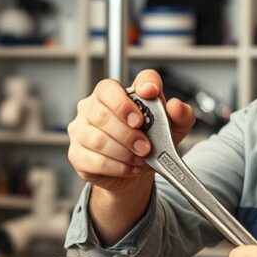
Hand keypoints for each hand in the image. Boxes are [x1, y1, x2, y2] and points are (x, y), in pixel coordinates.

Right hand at [67, 69, 195, 195]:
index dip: (124, 100)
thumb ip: (180, 113)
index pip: (110, 87)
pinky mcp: (77, 154)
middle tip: (145, 146)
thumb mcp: (173, 126)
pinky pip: (94, 161)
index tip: (143, 110)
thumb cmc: (150, 139)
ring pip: (97, 139)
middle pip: (102, 114)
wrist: (137, 168)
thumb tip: (175, 106)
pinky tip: (129, 167)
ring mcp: (80, 130)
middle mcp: (90, 107)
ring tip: (139, 159)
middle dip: (128, 134)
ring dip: (124, 152)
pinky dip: (117, 167)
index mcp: (111, 93)